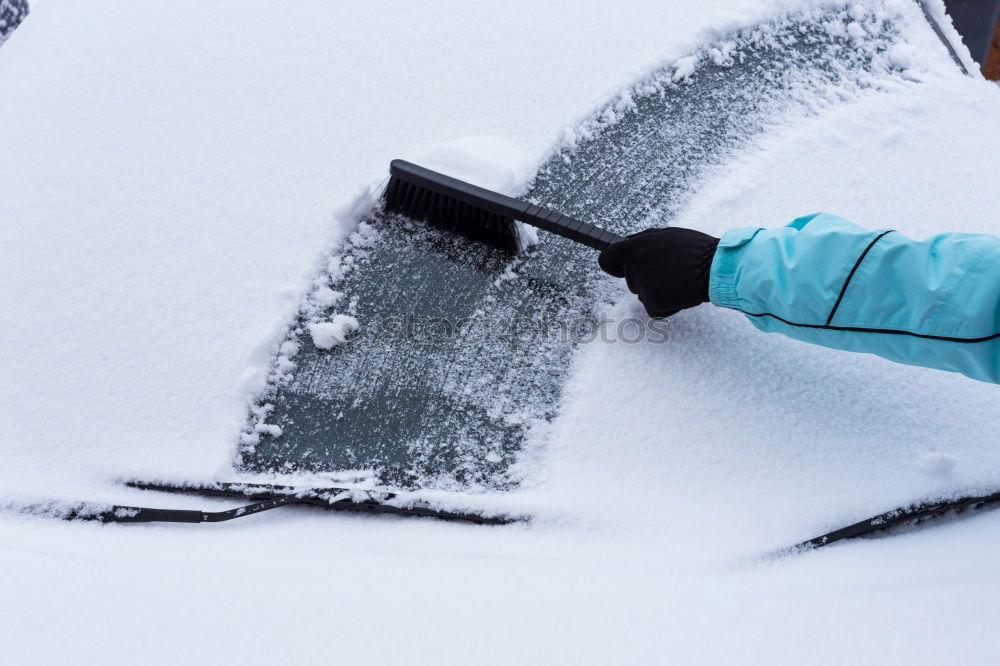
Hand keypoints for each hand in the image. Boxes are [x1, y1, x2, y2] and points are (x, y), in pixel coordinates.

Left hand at [598, 227, 718, 317]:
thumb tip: (624, 244)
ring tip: (678, 279)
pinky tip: (680, 293)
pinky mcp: (652, 302)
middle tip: (670, 269)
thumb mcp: (666, 235)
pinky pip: (654, 308)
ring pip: (642, 293)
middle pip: (629, 279)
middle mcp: (634, 265)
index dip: (613, 264)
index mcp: (634, 246)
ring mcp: (642, 285)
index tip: (617, 268)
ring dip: (657, 290)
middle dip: (646, 276)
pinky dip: (666, 305)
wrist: (716, 269)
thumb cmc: (695, 250)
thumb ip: (642, 241)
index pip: (606, 259)